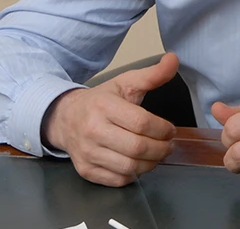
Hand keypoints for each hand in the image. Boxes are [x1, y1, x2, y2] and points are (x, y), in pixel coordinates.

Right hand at [43, 53, 179, 186]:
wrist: (66, 117)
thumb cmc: (100, 101)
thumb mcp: (125, 83)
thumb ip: (152, 75)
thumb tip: (173, 59)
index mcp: (104, 106)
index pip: (141, 122)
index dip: (162, 129)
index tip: (170, 130)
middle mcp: (93, 130)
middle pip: (137, 147)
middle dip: (161, 148)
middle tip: (168, 145)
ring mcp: (87, 152)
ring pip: (129, 167)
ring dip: (151, 163)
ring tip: (157, 154)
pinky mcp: (86, 170)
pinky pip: (118, 180)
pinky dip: (134, 175)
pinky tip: (139, 163)